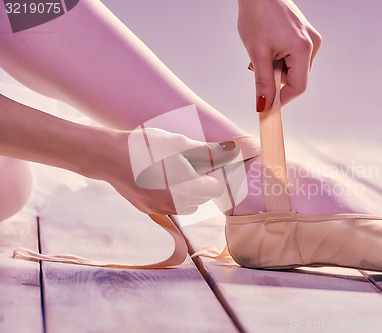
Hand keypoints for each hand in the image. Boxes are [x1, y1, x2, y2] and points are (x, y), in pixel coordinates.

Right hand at [108, 129, 239, 214]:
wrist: (109, 157)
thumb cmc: (146, 147)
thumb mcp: (179, 144)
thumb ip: (208, 151)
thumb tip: (233, 150)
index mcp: (188, 188)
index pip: (216, 188)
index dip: (214, 174)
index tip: (205, 163)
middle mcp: (176, 205)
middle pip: (202, 197)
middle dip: (200, 182)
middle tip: (187, 162)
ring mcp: (161, 209)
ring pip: (187, 203)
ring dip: (187, 190)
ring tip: (172, 169)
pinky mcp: (148, 209)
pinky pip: (169, 204)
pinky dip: (170, 193)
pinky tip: (157, 176)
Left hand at [237, 0, 321, 110]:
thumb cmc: (257, 14)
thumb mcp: (257, 54)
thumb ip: (263, 83)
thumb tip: (265, 106)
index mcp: (304, 48)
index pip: (298, 87)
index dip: (281, 99)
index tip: (267, 106)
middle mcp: (313, 44)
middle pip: (296, 78)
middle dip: (277, 80)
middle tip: (258, 69)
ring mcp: (310, 39)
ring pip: (294, 68)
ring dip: (277, 69)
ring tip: (261, 53)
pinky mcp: (304, 35)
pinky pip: (294, 57)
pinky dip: (280, 59)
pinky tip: (268, 47)